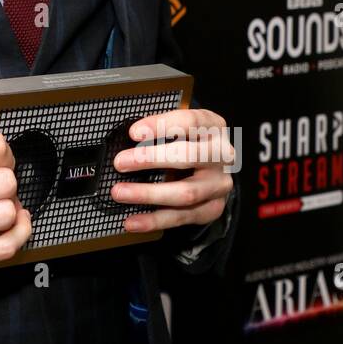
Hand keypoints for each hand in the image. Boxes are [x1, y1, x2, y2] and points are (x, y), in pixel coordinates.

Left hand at [111, 108, 234, 233]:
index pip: (191, 122)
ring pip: (186, 192)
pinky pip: (182, 217)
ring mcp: (219, 184)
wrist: (213, 170)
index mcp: (213, 127)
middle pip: (189, 156)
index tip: (134, 132)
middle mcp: (222, 155)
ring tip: (120, 192)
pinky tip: (133, 221)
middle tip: (121, 162)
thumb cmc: (190, 142)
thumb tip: (129, 137)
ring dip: (148, 193)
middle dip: (150, 159)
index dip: (162, 125)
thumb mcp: (181, 128)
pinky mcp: (213, 208)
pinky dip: (154, 220)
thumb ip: (160, 130)